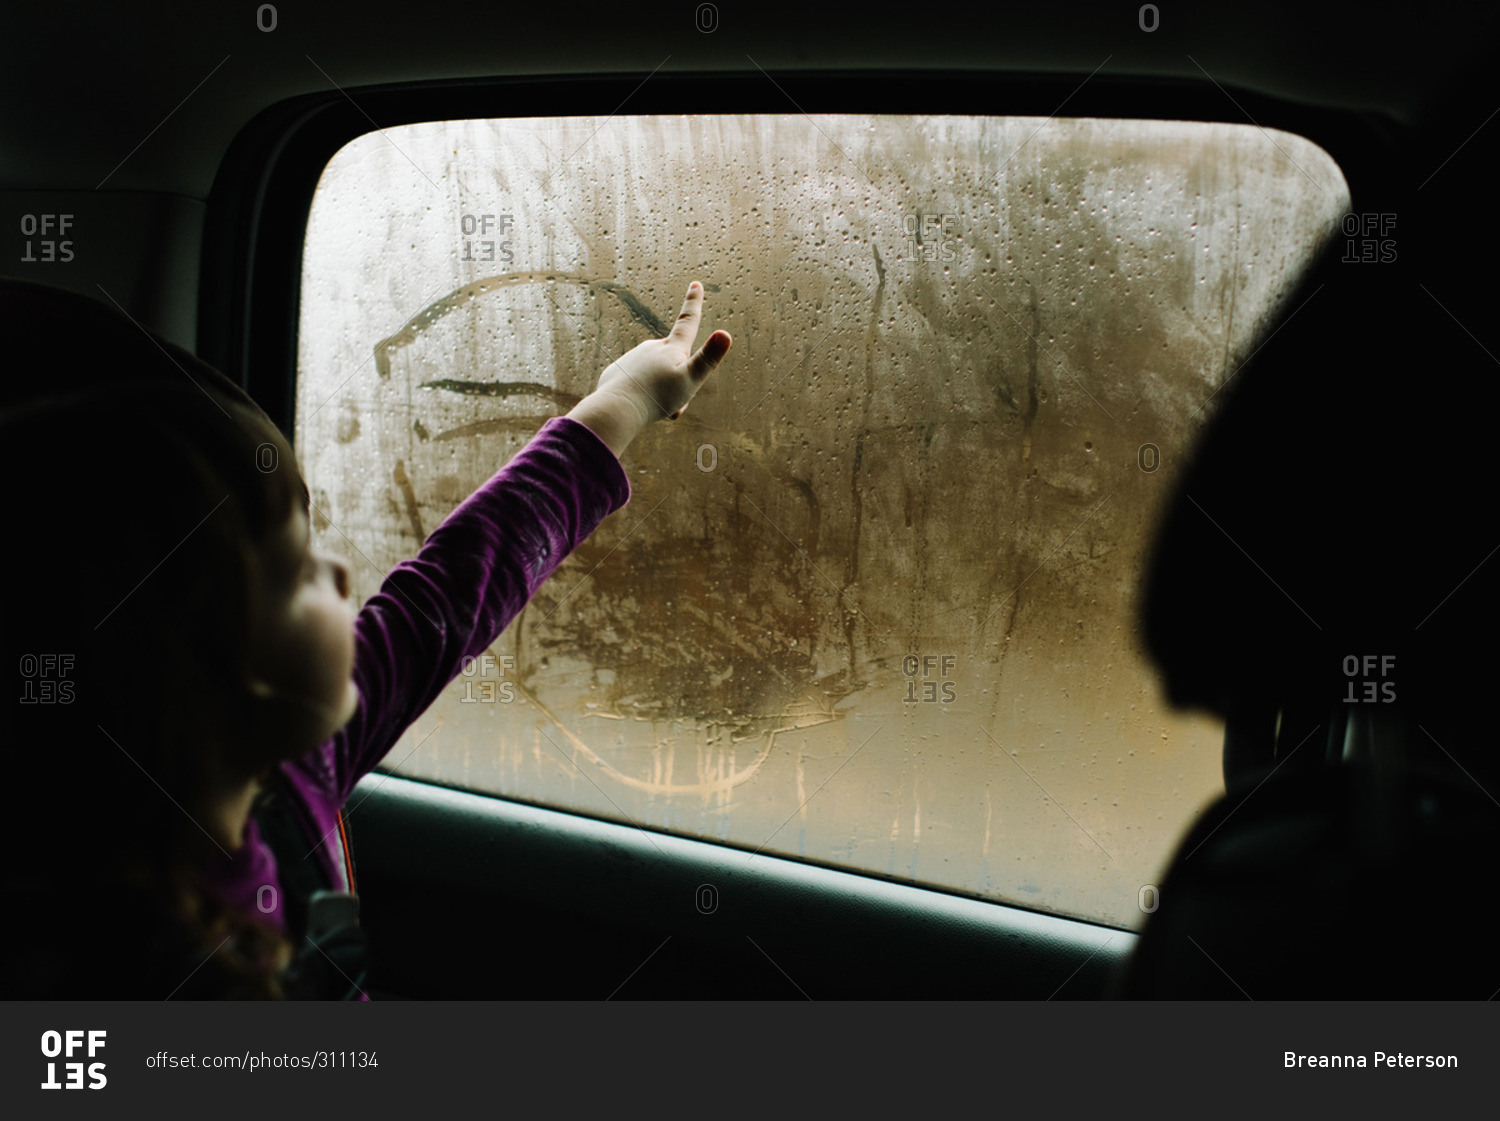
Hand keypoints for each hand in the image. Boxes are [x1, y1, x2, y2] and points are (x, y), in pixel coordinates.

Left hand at [567, 281, 731, 457]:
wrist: (615, 409)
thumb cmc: (655, 397)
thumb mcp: (689, 380)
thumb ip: (708, 358)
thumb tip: (725, 334)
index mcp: (671, 348)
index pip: (687, 321)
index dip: (694, 303)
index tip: (696, 285)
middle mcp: (651, 347)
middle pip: (674, 363)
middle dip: (678, 380)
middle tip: (674, 401)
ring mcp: (633, 358)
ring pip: (657, 377)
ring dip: (660, 392)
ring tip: (653, 406)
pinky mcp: (618, 372)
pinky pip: (638, 384)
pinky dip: (642, 395)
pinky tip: (635, 406)